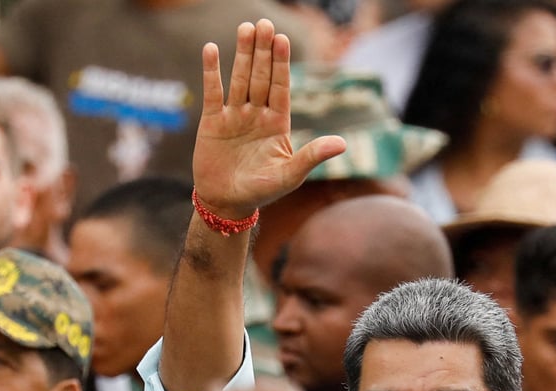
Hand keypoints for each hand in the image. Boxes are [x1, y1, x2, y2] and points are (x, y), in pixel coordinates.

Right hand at [191, 19, 345, 218]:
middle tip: (264, 23)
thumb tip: (343, 144)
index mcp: (278, 123)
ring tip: (245, 28)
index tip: (283, 39)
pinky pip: (213, 92)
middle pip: (261, 76)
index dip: (282, 64)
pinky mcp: (212, 121)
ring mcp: (234, 115)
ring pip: (240, 78)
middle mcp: (257, 114)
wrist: (227, 203)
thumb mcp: (291, 175)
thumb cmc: (262, 191)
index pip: (281, 87)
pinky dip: (212, 71)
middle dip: (263, 51)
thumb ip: (312, 156)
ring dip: (242, 54)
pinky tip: (212, 49)